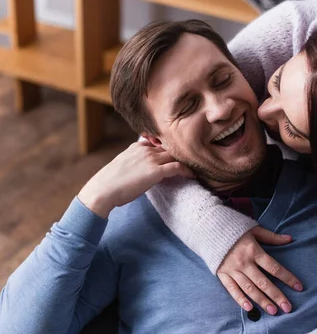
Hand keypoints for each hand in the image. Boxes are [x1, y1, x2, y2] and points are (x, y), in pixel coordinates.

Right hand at [78, 140, 193, 217]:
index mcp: (137, 146)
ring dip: (187, 161)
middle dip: (181, 153)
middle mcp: (145, 149)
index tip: (179, 155)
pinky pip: (177, 167)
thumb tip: (142, 171)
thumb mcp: (123, 165)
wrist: (103, 189)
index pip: (159, 143)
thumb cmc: (109, 182)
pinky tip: (192, 175)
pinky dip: (187, 171)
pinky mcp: (155, 172)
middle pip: (170, 147)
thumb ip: (135, 163)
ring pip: (176, 155)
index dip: (170, 149)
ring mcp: (151, 159)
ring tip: (196, 167)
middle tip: (193, 160)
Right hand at [217, 226, 302, 314]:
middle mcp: (244, 262)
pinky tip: (250, 308)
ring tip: (273, 311)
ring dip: (262, 301)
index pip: (274, 267)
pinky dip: (240, 299)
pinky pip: (232, 289)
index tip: (299, 287)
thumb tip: (290, 239)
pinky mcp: (222, 274)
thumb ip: (271, 237)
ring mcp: (232, 269)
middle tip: (288, 308)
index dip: (287, 278)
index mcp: (253, 250)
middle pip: (263, 282)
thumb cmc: (233, 228)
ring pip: (249, 288)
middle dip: (276, 296)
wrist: (208, 227)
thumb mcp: (253, 229)